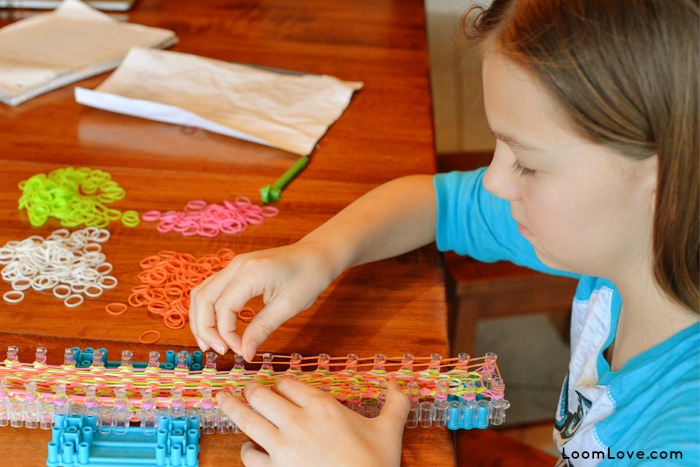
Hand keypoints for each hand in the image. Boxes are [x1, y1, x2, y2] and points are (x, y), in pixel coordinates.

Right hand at [189, 241, 335, 360]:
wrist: (317, 254)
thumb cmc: (309, 277)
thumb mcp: (289, 306)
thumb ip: (262, 329)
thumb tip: (245, 354)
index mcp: (252, 272)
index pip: (223, 308)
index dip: (226, 334)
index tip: (242, 352)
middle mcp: (237, 265)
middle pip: (203, 298)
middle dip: (204, 328)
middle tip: (216, 351)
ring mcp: (234, 265)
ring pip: (202, 292)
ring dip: (201, 319)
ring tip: (210, 343)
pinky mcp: (236, 269)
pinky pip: (211, 289)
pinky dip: (208, 309)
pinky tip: (217, 327)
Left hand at [216, 378, 409, 466]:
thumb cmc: (375, 465)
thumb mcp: (390, 430)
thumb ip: (395, 402)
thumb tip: (398, 382)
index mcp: (322, 406)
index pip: (288, 383)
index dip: (280, 383)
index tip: (277, 385)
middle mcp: (297, 422)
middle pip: (261, 395)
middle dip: (251, 389)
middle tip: (245, 387)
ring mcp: (282, 448)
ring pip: (247, 420)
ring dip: (233, 408)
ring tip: (222, 400)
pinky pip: (249, 455)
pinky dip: (247, 450)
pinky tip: (250, 448)